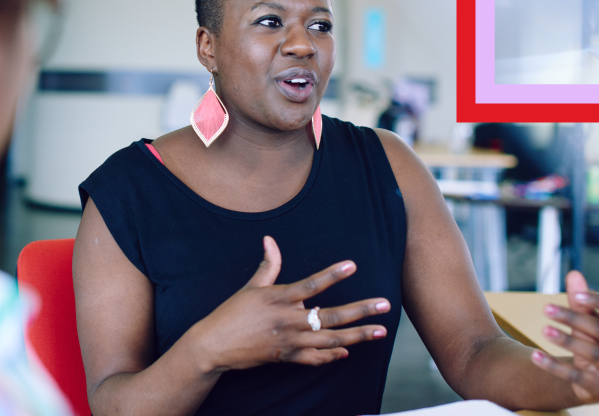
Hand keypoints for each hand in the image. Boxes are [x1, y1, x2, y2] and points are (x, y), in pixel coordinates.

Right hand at [190, 236, 390, 372]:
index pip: (311, 285)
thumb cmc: (232, 313)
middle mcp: (288, 321)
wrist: (212, 346)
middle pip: (331, 316)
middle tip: (385, 305)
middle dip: (361, 311)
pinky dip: (332, 355)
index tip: (353, 266)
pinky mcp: (287, 357)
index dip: (332, 275)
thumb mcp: (251, 287)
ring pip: (330, 340)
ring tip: (380, 331)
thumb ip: (268, 264)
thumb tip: (269, 240)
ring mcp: (289, 341)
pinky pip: (315, 358)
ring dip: (357, 336)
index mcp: (279, 299)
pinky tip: (348, 350)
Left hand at [529, 271, 598, 404]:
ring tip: (544, 330)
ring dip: (567, 340)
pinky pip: (576, 376)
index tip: (576, 295)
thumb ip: (581, 300)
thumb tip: (573, 274)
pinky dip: (554, 366)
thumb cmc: (596, 343)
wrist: (596, 382)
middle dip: (574, 318)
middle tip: (547, 308)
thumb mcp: (589, 321)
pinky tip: (536, 356)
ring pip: (593, 354)